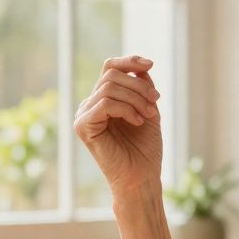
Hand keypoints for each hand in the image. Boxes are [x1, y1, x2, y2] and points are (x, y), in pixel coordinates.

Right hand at [74, 55, 163, 192]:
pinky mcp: (82, 126)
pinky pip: (104, 103)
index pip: (110, 68)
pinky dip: (126, 109)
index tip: (151, 64)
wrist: (141, 177)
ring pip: (109, 88)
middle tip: (156, 101)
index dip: (129, 61)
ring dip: (136, 98)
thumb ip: (143, 87)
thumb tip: (141, 66)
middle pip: (111, 75)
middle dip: (139, 85)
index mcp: (105, 99)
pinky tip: (138, 121)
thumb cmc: (145, 149)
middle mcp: (91, 104)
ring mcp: (84, 114)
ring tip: (148, 115)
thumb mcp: (149, 109)